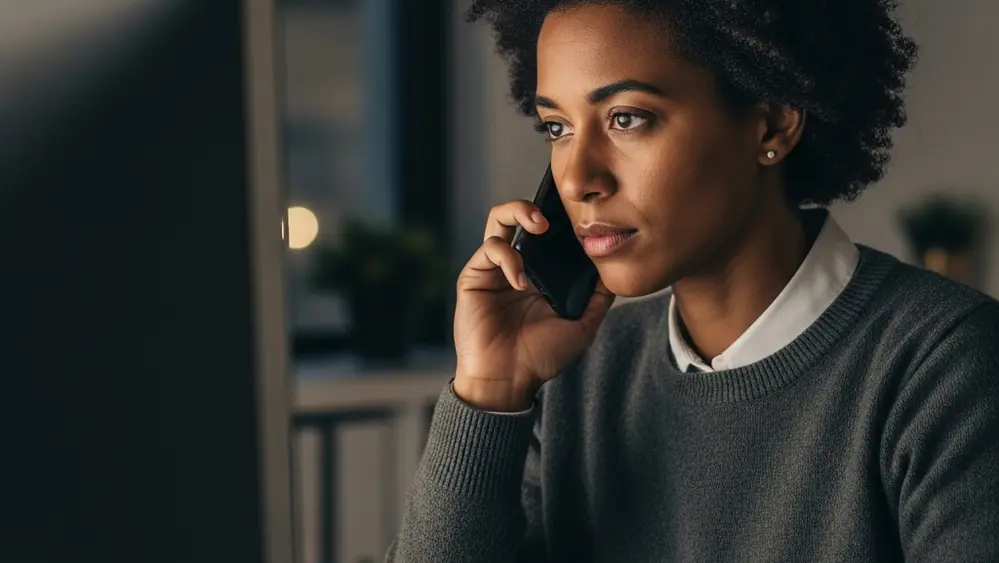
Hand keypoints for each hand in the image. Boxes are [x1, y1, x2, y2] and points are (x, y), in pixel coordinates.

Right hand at [453, 199, 614, 411]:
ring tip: (538, 227)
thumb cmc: (542, 357)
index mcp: (540, 274)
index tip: (575, 214)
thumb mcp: (582, 325)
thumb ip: (599, 297)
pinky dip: (508, 258)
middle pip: (518, 216)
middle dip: (532, 206)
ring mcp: (494, 270)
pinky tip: (520, 281)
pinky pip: (490, 249)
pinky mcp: (474, 277)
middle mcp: (516, 266)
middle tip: (550, 217)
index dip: (558, 220)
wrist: (508, 380)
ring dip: (518, 214)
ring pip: (498, 221)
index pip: (546, 234)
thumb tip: (616, 269)